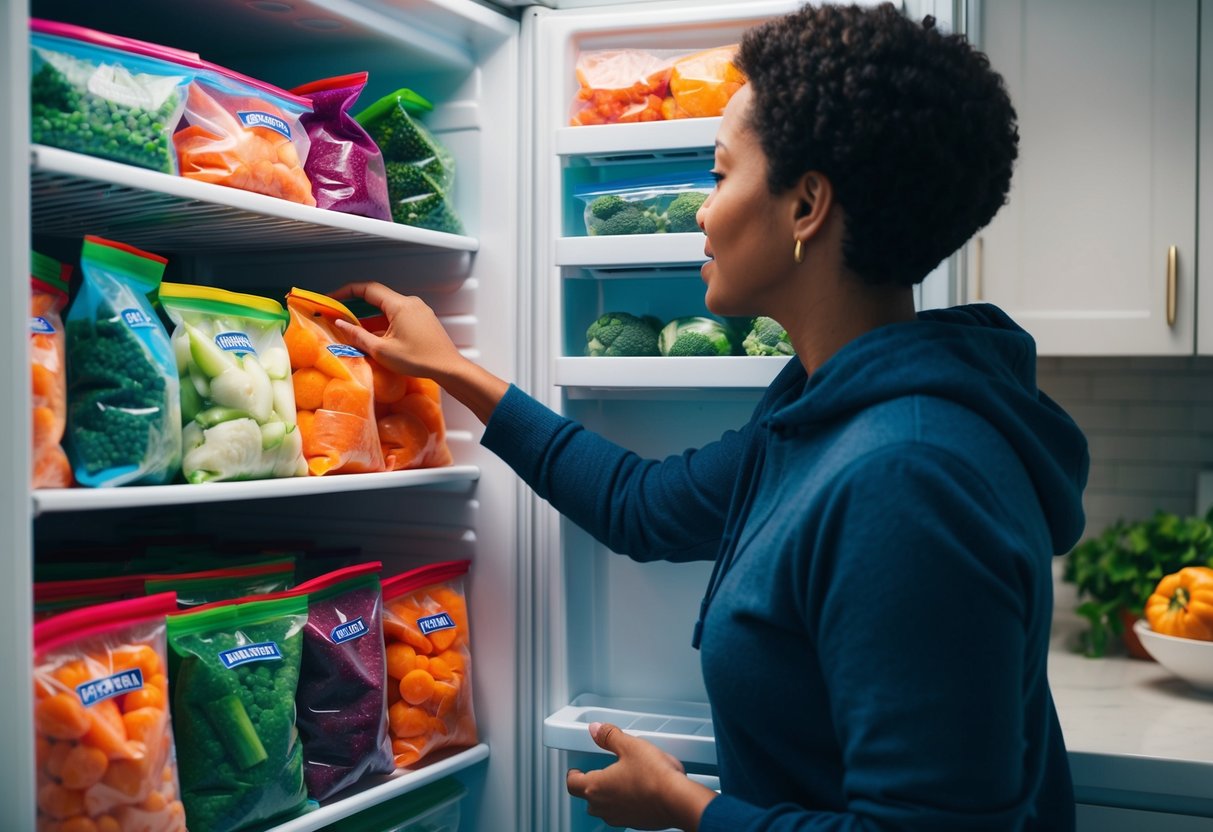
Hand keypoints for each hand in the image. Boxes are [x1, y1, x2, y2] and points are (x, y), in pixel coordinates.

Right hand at [329, 281, 508, 424]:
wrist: (449, 368)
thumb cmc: (418, 360)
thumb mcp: (382, 350)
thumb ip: (358, 336)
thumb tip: (340, 323)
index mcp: (399, 305)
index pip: (367, 289)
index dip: (346, 292)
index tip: (332, 299)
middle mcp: (410, 302)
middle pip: (378, 298)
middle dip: (357, 307)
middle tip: (340, 317)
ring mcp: (419, 310)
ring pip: (388, 309)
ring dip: (371, 318)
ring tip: (355, 331)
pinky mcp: (424, 320)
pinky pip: (399, 316)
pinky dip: (385, 324)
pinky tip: (377, 338)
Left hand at [566, 722, 714, 831]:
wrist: (678, 800)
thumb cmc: (654, 776)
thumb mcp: (630, 746)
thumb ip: (609, 736)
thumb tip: (595, 729)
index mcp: (596, 787)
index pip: (572, 784)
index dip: (573, 775)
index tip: (576, 770)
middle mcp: (604, 807)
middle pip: (588, 798)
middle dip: (592, 785)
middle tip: (600, 772)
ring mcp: (620, 817)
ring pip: (605, 808)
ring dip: (609, 796)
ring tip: (621, 779)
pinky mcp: (636, 823)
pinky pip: (623, 813)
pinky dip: (626, 803)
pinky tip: (639, 790)